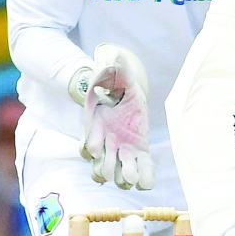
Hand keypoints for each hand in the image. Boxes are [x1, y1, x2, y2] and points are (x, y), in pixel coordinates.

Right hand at [80, 44, 154, 188]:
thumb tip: (118, 55)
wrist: (128, 100)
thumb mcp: (121, 79)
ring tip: (133, 177)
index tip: (94, 150)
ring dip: (124, 177)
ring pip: (116, 175)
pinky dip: (144, 179)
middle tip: (118, 167)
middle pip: (100, 166)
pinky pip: (140, 173)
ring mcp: (121, 152)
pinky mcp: (138, 155)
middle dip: (108, 169)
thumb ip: (118, 70)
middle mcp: (106, 144)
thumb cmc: (120, 89)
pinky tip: (147, 179)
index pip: (87, 145)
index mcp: (98, 128)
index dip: (90, 147)